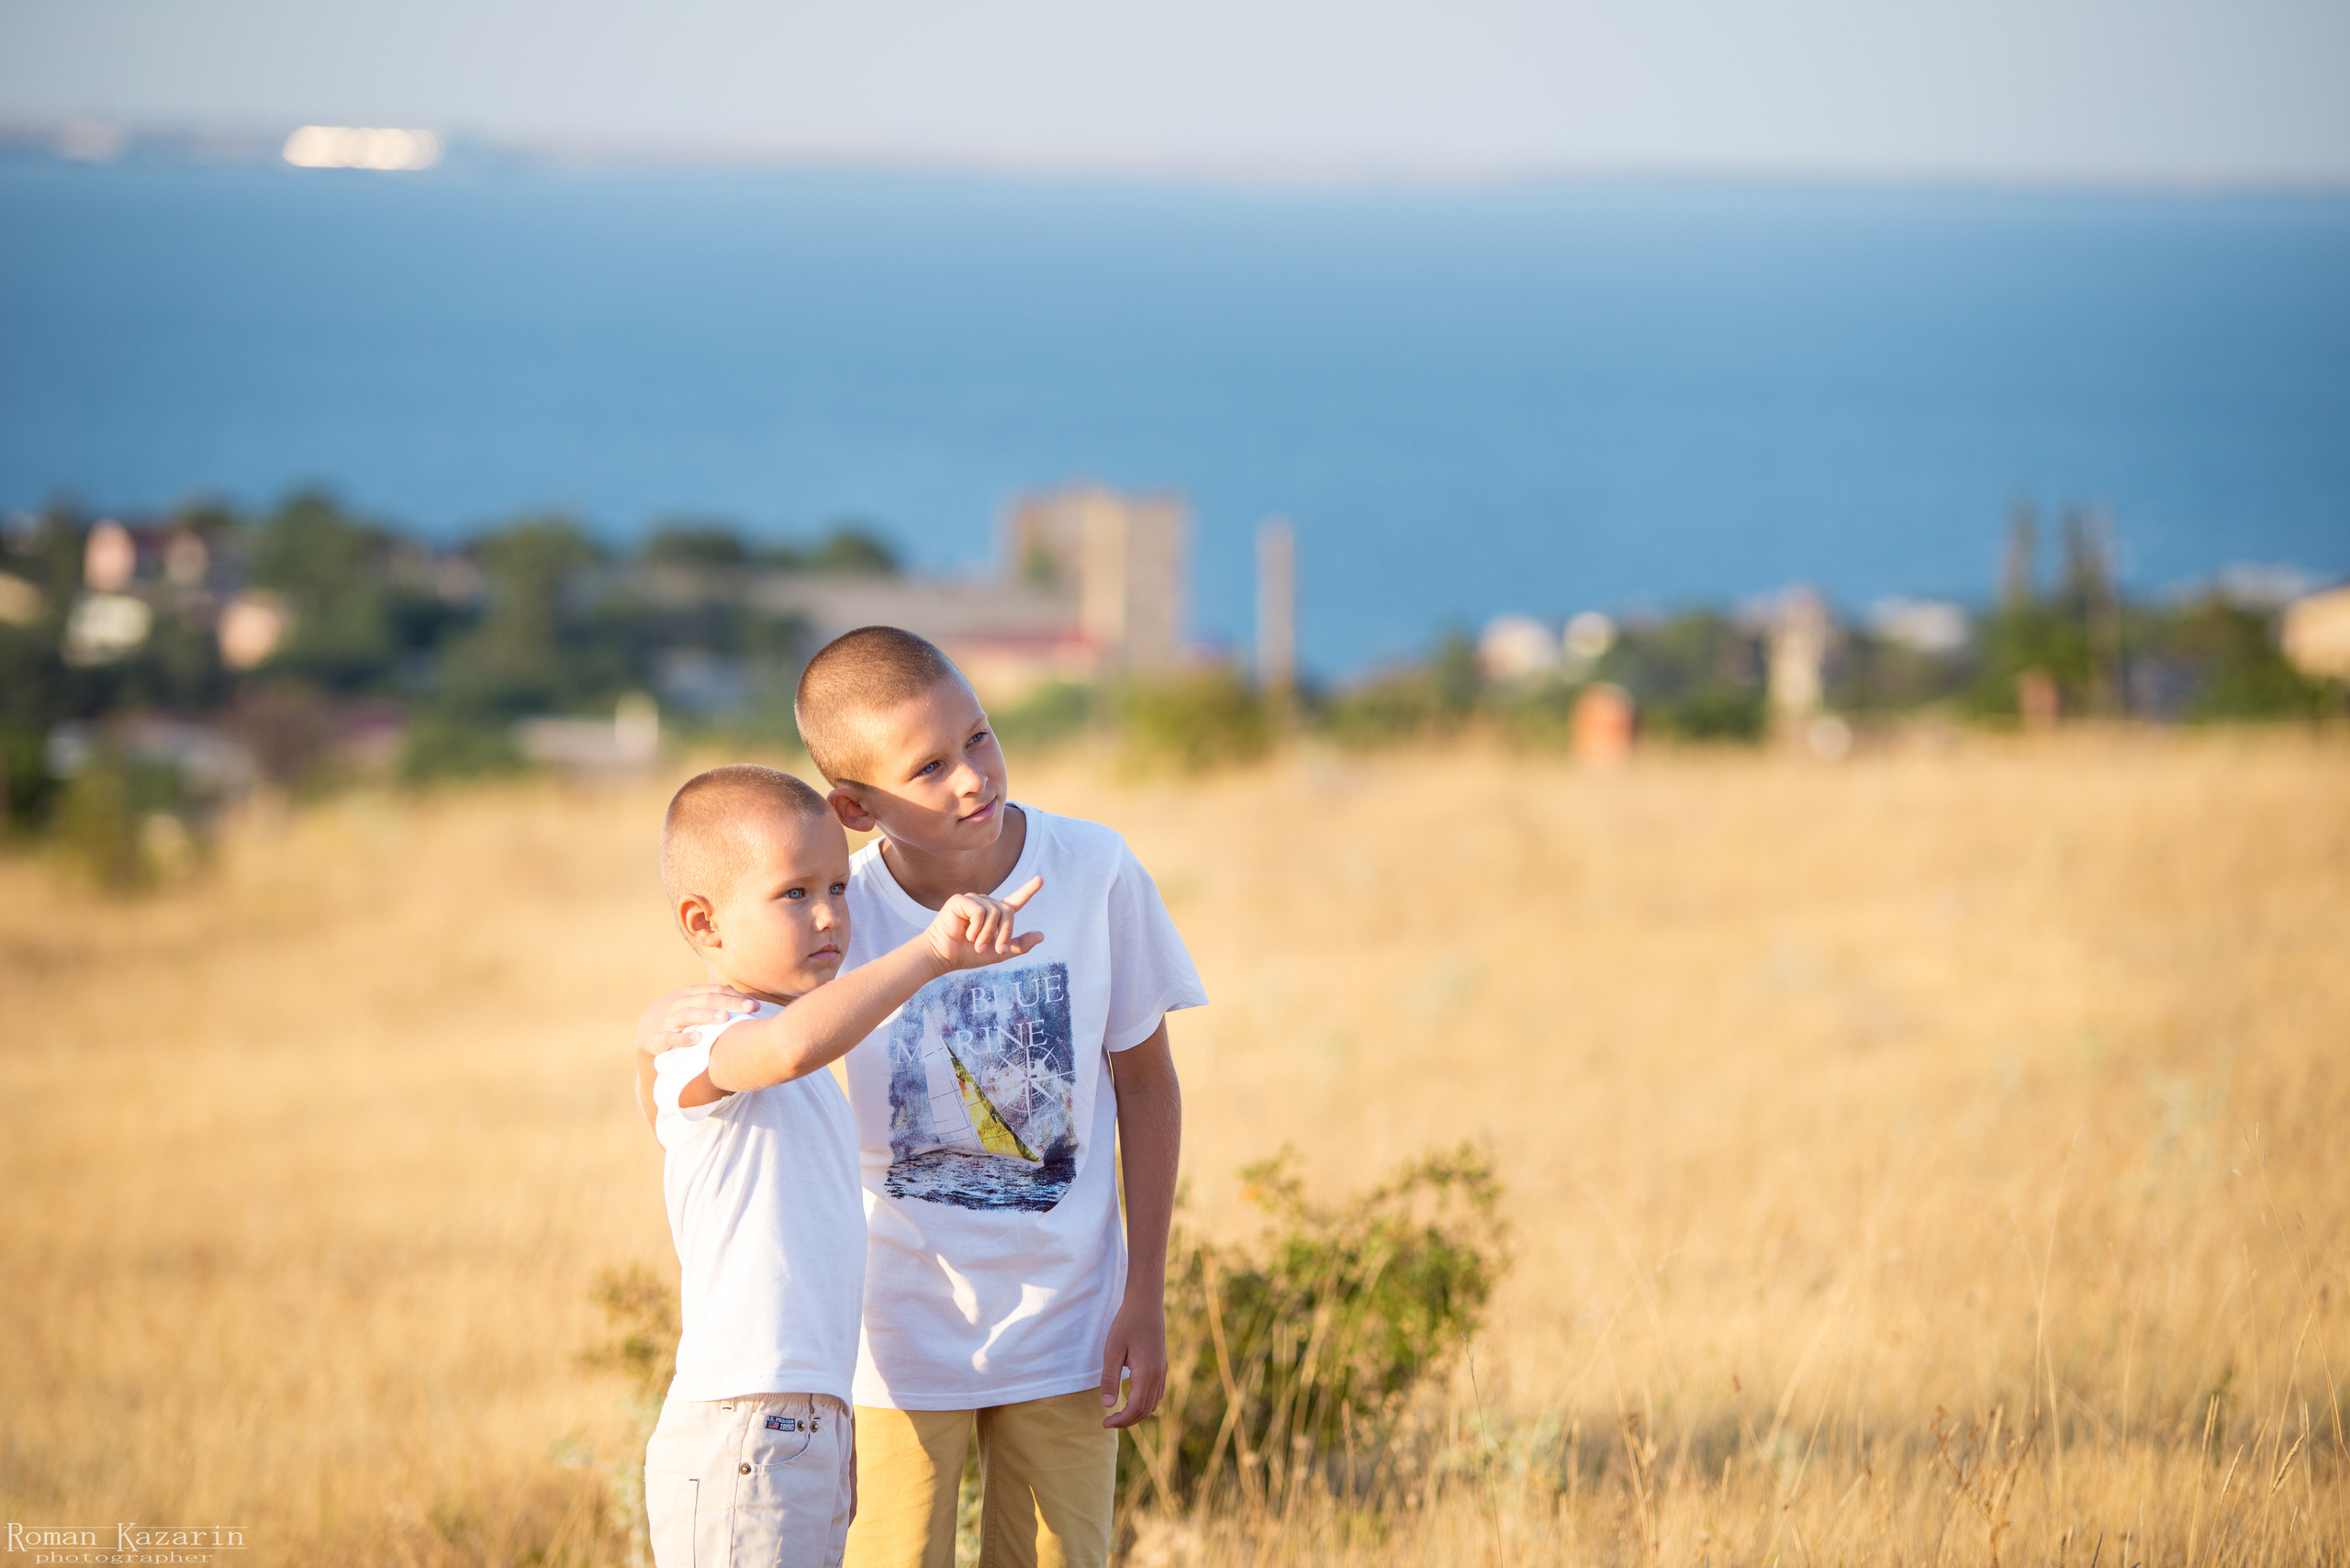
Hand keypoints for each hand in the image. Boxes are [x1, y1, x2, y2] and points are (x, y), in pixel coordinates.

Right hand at [635, 983, 755, 1057]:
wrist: (645, 1031)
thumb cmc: (678, 1017)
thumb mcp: (693, 1004)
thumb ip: (714, 999)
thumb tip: (742, 997)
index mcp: (690, 993)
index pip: (715, 990)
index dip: (736, 996)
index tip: (756, 1005)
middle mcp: (679, 1003)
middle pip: (706, 999)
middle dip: (729, 1002)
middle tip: (749, 1008)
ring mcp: (667, 1019)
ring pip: (688, 1014)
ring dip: (707, 1015)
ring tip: (725, 1018)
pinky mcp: (657, 1037)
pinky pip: (670, 1037)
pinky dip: (682, 1038)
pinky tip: (697, 1039)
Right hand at [924, 877, 1043, 971]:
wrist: (943, 957)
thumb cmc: (967, 955)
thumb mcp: (998, 952)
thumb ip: (1019, 945)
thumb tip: (1041, 935)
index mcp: (995, 914)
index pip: (1015, 900)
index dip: (1029, 890)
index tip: (1040, 880)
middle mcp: (985, 904)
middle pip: (1008, 911)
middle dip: (1005, 932)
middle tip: (996, 949)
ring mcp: (973, 900)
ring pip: (994, 912)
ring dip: (988, 934)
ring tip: (977, 944)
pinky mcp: (961, 900)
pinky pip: (980, 911)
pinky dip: (977, 927)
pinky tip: (967, 934)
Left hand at [1099, 1293, 1167, 1428]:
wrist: (1146, 1303)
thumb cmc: (1126, 1324)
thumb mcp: (1112, 1350)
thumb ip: (1109, 1379)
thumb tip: (1107, 1406)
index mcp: (1147, 1372)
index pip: (1136, 1408)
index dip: (1121, 1420)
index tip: (1105, 1423)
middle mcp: (1158, 1375)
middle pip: (1146, 1411)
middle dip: (1127, 1420)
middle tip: (1108, 1421)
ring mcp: (1163, 1371)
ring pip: (1153, 1404)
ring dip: (1137, 1413)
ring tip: (1118, 1412)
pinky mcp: (1163, 1366)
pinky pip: (1157, 1393)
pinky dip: (1145, 1403)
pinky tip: (1132, 1398)